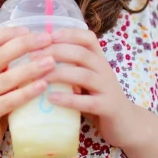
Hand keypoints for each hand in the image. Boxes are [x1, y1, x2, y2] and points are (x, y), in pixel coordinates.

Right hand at [0, 27, 55, 157]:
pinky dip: (26, 93)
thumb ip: (12, 64)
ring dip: (30, 68)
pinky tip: (43, 86)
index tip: (30, 29)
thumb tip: (46, 46)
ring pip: (6, 78)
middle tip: (48, 40)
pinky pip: (8, 101)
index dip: (9, 33)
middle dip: (25, 45)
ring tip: (51, 62)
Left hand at [40, 28, 134, 148]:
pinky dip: (69, 99)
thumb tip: (36, 57)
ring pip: (84, 75)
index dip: (68, 34)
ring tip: (39, 78)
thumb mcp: (86, 78)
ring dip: (59, 74)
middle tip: (32, 56)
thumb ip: (70, 67)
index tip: (47, 35)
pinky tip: (51, 99)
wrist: (125, 123)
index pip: (88, 38)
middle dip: (55, 52)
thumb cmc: (98, 97)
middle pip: (81, 54)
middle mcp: (105, 70)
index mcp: (99, 59)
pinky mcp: (108, 107)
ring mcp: (108, 88)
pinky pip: (88, 102)